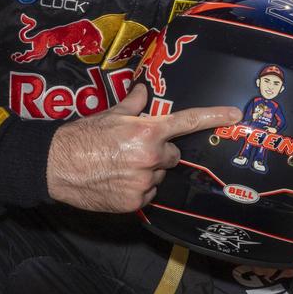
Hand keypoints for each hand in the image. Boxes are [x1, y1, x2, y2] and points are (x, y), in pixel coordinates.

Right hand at [46, 84, 239, 212]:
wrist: (56, 165)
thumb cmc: (82, 136)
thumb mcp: (109, 113)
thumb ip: (133, 104)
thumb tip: (144, 91)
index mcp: (147, 131)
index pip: (187, 122)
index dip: (214, 116)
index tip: (236, 115)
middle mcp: (150, 157)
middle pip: (173, 155)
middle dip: (159, 152)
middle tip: (134, 150)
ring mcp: (144, 182)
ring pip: (159, 175)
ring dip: (147, 171)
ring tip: (121, 166)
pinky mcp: (135, 202)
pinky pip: (148, 193)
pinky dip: (137, 188)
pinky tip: (117, 181)